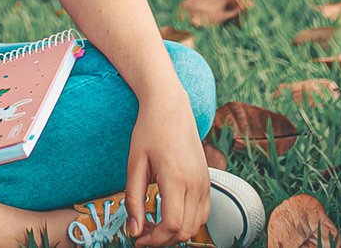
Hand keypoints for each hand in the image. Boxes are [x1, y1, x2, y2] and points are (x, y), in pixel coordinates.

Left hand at [123, 95, 209, 246]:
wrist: (170, 106)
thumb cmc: (150, 131)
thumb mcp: (135, 165)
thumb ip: (133, 200)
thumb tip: (134, 230)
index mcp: (176, 178)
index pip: (172, 225)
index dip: (154, 240)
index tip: (138, 239)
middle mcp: (196, 183)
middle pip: (185, 231)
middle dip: (163, 240)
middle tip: (142, 234)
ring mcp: (205, 182)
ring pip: (196, 226)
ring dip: (176, 233)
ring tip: (154, 225)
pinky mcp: (207, 181)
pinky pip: (203, 214)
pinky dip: (188, 222)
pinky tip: (169, 215)